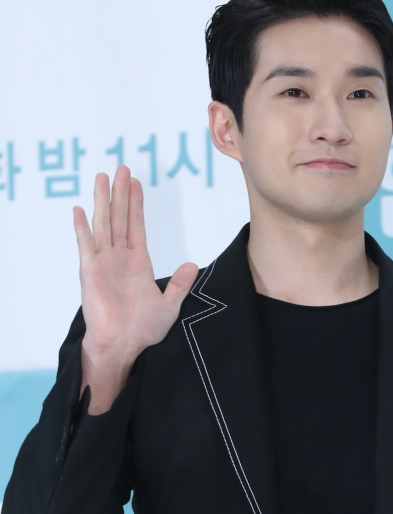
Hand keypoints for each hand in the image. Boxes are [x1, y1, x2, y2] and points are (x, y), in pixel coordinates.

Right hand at [74, 165, 197, 412]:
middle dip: (120, 193)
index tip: (136, 182)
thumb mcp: (169, 304)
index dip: (136, 204)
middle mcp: (119, 258)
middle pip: (119, 217)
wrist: (123, 346)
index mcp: (138, 262)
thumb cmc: (143, 329)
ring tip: (101, 177)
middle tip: (121, 168)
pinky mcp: (90, 271)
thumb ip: (179, 284)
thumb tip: (192, 264)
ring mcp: (103, 262)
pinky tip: (79, 209)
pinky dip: (83, 227)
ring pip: (103, 224)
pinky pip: (86, 245)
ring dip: (102, 200)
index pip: (136, 225)